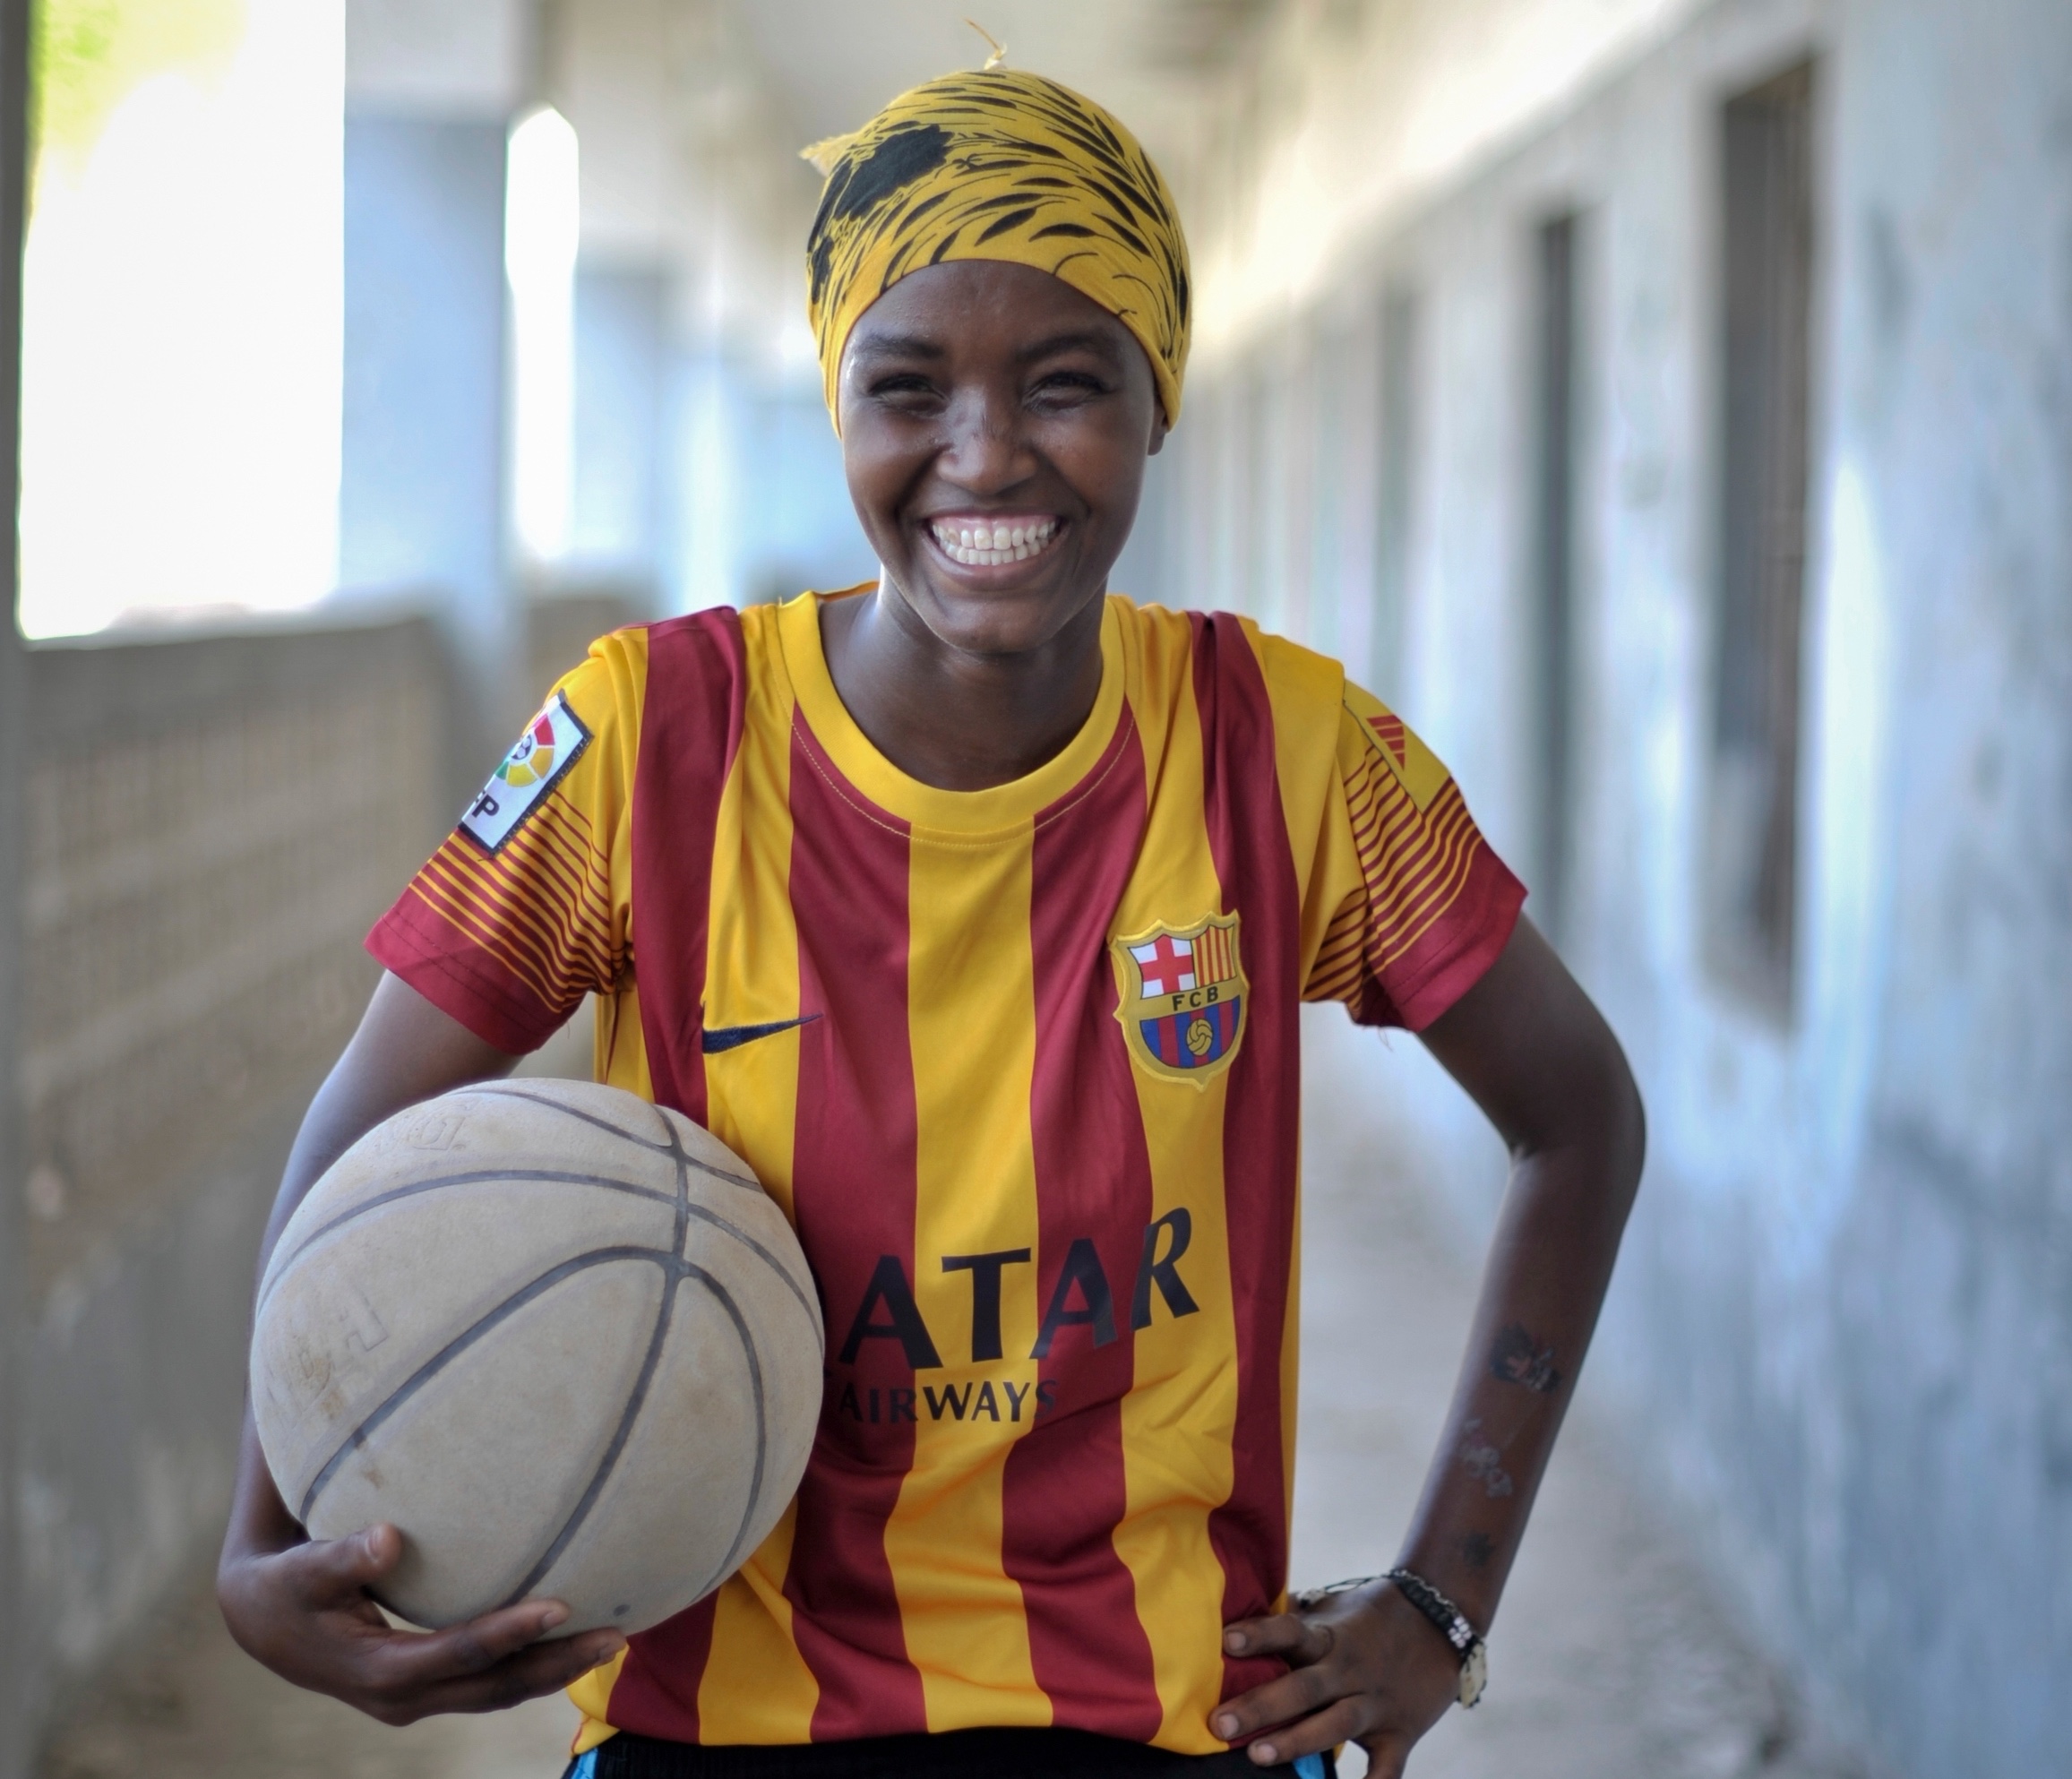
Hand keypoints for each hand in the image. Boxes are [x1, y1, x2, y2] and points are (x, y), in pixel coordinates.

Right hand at [217, 1522, 624, 1724]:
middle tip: (616, 1635)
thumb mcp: (302, 1570)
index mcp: (380, 1672)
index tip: (560, 1604)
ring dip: (555, 1669)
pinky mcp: (428, 1684)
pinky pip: (490, 1679)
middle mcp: (405, 1697)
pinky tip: (571, 1635)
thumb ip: (341, 1557)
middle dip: (556, 1664)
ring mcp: (419, 1696)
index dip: (510, 1633)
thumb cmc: (285, 1586)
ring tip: (614, 1638)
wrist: (263, 1623)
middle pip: (495, 1687)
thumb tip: (389, 1538)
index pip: (460, 1655)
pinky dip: (531, 1662)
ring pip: (499, 1691)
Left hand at [1213, 1582, 1460, 1775]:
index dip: (1260, 1635)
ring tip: (1258, 1755)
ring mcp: (1377, 1703)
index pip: (1291, 1631)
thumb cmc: (1371, 1614)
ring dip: (1297, 1741)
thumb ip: (1295, 1617)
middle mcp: (1351, 1668)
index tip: (1226, 1641)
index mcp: (1329, 1636)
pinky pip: (1387, 1768)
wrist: (1441, 1619)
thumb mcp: (1333, 1608)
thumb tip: (1241, 1609)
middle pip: (1304, 1687)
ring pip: (1335, 1724)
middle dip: (1262, 1705)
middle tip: (1220, 1723)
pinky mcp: (1401, 1733)